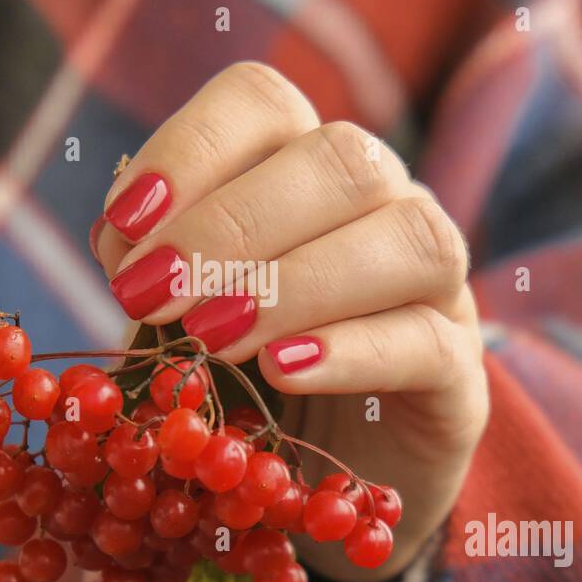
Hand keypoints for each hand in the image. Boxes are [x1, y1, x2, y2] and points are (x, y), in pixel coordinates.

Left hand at [92, 63, 487, 581]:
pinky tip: (283, 371)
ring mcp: (435, 282)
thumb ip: (154, 271)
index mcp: (302, 165)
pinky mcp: (458, 370)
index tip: (125, 225)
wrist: (316, 480)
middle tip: (153, 295)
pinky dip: (351, 350)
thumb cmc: (239, 377)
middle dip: (230, 224)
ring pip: (406, 237)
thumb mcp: (178, 316)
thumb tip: (123, 239)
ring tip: (212, 339)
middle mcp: (382, 201)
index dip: (190, 149)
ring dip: (294, 283)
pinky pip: (427, 340)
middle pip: (339, 158)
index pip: (262, 101)